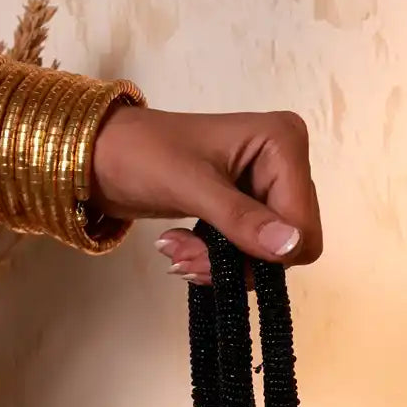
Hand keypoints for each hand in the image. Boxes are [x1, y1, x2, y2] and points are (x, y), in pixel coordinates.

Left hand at [91, 105, 321, 283]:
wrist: (105, 155)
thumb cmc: (142, 155)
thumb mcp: (191, 186)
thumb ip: (242, 219)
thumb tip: (291, 246)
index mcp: (284, 142)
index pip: (302, 226)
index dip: (265, 253)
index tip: (210, 254)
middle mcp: (286, 162)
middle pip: (290, 244)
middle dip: (238, 261)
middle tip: (185, 256)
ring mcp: (268, 186)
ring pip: (269, 256)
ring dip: (220, 265)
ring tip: (176, 252)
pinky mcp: (249, 207)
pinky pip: (251, 254)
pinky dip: (217, 262)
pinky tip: (184, 250)